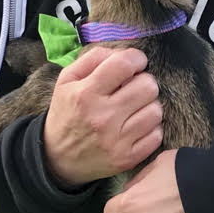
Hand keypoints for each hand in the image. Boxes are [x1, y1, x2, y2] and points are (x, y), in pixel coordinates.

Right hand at [40, 45, 161, 186]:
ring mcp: (117, 141)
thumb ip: (93, 59)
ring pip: (156, 110)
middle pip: (148, 86)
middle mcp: (103, 117)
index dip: (136, 58)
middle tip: (134, 87)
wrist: (57, 159)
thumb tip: (122, 53)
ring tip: (134, 108)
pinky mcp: (128, 158)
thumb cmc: (66, 113)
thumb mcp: (67, 80)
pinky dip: (150, 128)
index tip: (135, 63)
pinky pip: (156, 135)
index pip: (124, 64)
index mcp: (86, 94)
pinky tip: (136, 126)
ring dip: (148, 105)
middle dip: (143, 81)